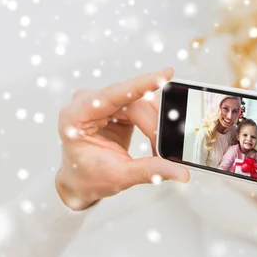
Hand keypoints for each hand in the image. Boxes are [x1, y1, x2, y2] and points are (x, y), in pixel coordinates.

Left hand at [55, 68, 189, 209]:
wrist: (80, 181)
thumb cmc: (88, 177)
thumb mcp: (119, 176)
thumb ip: (150, 171)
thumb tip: (180, 172)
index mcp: (76, 115)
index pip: (113, 94)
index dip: (141, 84)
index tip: (165, 74)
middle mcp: (88, 102)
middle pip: (133, 103)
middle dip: (153, 125)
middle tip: (166, 148)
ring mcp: (103, 102)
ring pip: (141, 104)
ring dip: (155, 126)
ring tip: (160, 150)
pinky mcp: (116, 106)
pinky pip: (142, 107)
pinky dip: (152, 124)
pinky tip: (156, 140)